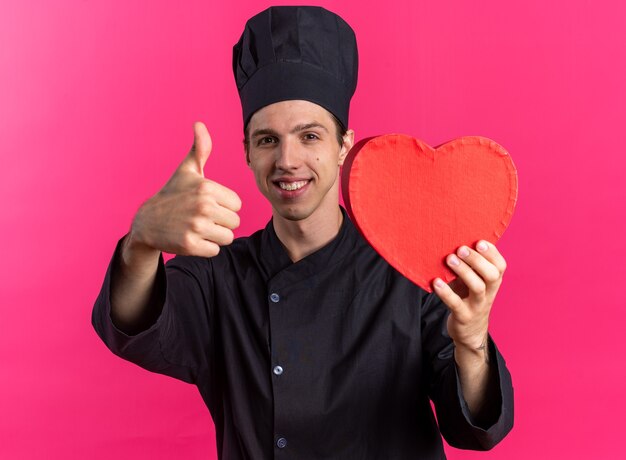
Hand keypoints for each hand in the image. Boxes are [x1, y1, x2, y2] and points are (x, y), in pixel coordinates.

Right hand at [129, 121, 241, 257]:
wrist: (147, 222)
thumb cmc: (173, 195)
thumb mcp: (187, 171)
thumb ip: (200, 149)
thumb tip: (199, 124)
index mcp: (207, 187)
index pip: (237, 205)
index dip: (224, 206)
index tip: (207, 204)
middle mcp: (203, 206)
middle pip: (235, 222)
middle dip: (221, 222)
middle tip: (201, 218)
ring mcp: (196, 226)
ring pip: (227, 237)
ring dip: (215, 236)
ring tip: (198, 228)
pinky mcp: (190, 245)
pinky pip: (215, 250)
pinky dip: (206, 248)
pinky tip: (192, 238)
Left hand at [432, 240, 506, 351]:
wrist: (470, 332)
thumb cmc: (468, 298)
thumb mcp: (472, 281)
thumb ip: (469, 265)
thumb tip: (453, 239)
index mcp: (493, 282)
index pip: (500, 265)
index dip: (492, 253)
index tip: (479, 241)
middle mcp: (489, 293)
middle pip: (492, 275)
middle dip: (477, 260)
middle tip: (460, 248)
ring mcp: (477, 306)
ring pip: (477, 287)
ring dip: (463, 271)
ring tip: (449, 259)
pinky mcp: (464, 316)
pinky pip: (456, 304)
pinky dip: (445, 292)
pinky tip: (435, 282)